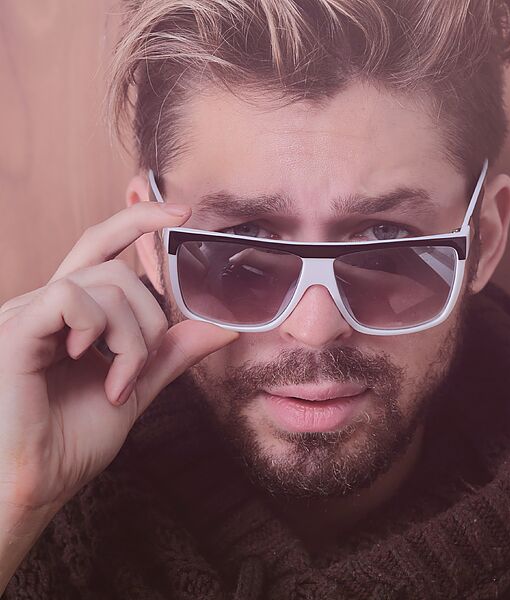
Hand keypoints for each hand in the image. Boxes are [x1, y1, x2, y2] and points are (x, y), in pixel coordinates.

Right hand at [0, 201, 238, 522]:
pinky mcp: (15, 331)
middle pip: (118, 270)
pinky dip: (99, 330)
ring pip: (104, 282)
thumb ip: (172, 353)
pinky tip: (90, 364)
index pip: (102, 247)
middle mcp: (46, 305)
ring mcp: (27, 315)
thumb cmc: (70, 440)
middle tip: (139, 366)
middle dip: (151, 318)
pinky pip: (71, 296)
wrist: (31, 485)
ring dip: (131, 335)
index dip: (137, 220)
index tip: (180, 212)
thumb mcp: (136, 387)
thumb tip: (223, 327)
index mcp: (71, 315)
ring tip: (117, 381)